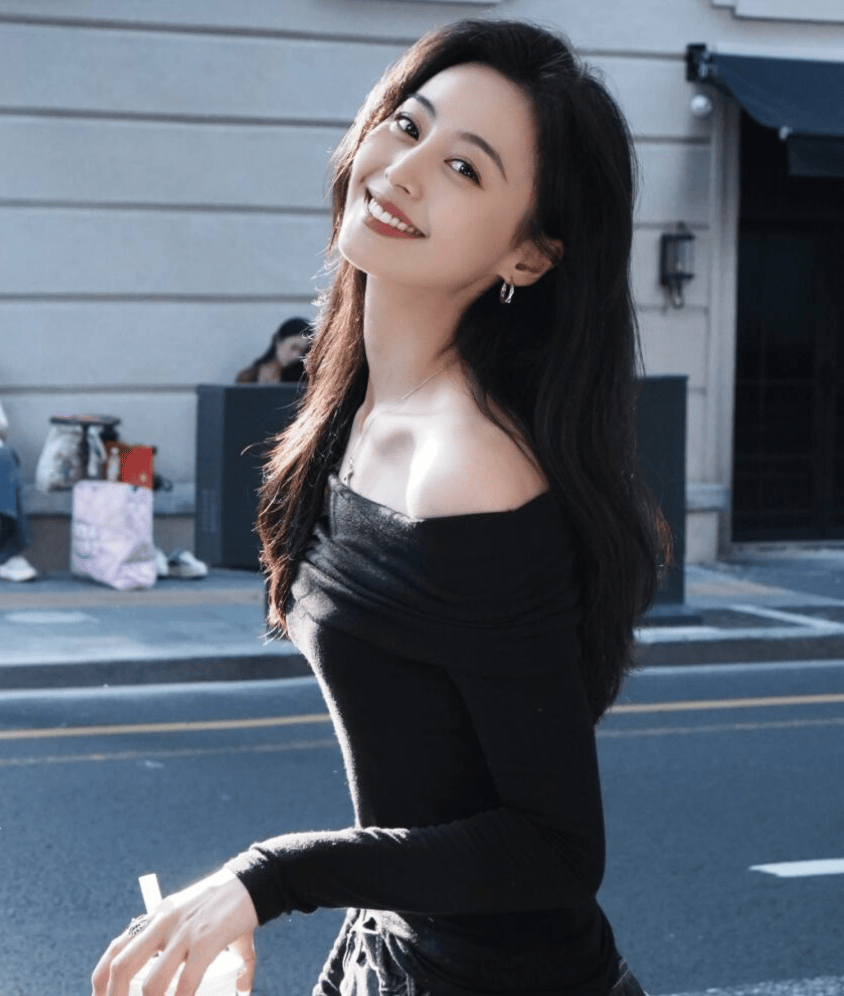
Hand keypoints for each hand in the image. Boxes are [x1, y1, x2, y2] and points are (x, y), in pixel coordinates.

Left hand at [91, 868, 258, 995]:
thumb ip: (220, 955)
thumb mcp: (209, 923)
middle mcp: (163, 923)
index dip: (101, 980)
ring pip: (151, 983)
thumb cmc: (234, 906)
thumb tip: (241, 987)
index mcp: (158, 918)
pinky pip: (185, 984)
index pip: (117, 949)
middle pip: (122, 966)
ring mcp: (183, 932)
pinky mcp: (205, 940)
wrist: (256, 880)